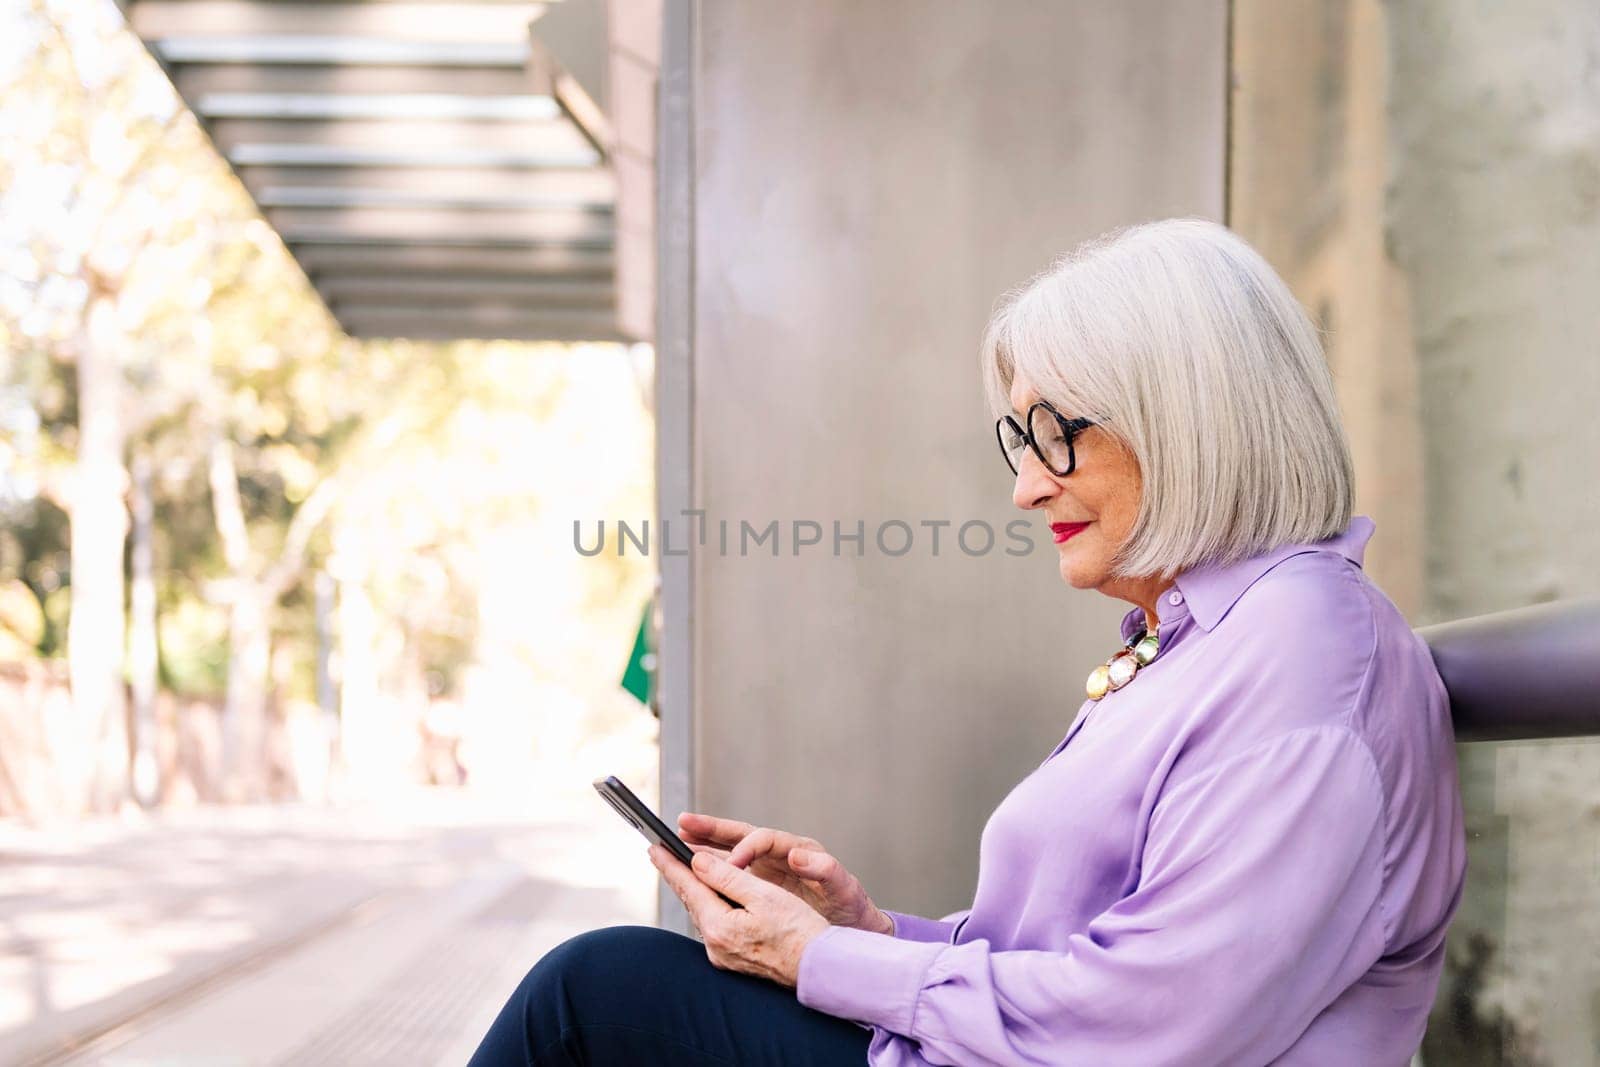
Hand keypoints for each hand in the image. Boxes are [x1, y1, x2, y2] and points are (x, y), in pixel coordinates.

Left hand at [650, 844, 829, 987]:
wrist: (819, 968)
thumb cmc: (799, 931)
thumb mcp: (763, 895)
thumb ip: (726, 877)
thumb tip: (697, 862)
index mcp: (720, 926)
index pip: (688, 886)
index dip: (671, 864)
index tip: (654, 847)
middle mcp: (716, 945)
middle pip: (691, 900)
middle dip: (677, 875)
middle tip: (661, 854)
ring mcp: (724, 956)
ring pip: (703, 912)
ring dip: (693, 889)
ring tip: (683, 871)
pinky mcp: (735, 960)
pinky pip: (715, 924)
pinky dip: (709, 905)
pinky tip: (710, 897)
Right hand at [677, 813, 893, 935]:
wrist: (854, 928)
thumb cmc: (850, 908)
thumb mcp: (842, 888)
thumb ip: (824, 871)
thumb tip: (798, 856)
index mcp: (797, 849)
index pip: (763, 840)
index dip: (745, 849)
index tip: (731, 863)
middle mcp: (779, 854)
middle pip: (739, 835)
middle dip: (711, 829)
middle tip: (683, 824)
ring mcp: (767, 869)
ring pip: (729, 851)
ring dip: (704, 846)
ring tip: (677, 840)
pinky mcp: (760, 886)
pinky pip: (729, 874)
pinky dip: (709, 870)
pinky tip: (690, 874)